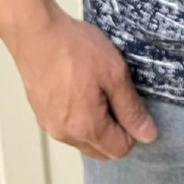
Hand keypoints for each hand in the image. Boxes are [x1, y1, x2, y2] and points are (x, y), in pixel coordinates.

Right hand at [0, 4, 158, 159]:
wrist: (36, 33)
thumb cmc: (74, 48)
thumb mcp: (115, 73)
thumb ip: (131, 108)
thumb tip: (147, 134)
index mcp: (86, 127)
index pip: (120, 149)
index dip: (133, 129)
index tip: (134, 104)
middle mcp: (65, 134)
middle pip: (101, 149)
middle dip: (116, 130)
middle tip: (118, 96)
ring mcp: (50, 124)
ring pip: (83, 139)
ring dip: (97, 123)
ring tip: (99, 88)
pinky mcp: (41, 112)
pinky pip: (67, 126)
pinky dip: (80, 115)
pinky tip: (81, 87)